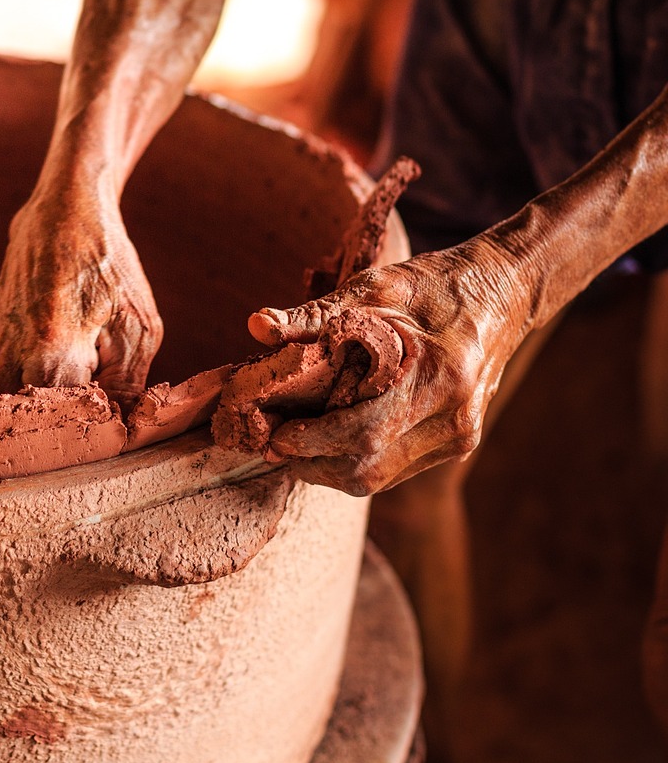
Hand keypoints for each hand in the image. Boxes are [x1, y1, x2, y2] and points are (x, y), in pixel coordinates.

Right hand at [0, 185, 162, 408]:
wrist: (59, 218)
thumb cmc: (105, 267)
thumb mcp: (137, 327)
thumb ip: (129, 389)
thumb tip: (121, 434)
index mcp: (49, 357)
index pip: (78, 428)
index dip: (106, 425)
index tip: (121, 406)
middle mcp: (8, 366)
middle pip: (48, 427)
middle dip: (79, 418)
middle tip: (102, 378)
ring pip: (28, 417)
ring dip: (56, 404)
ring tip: (79, 362)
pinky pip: (11, 400)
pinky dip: (35, 391)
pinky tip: (57, 359)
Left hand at [244, 240, 532, 494]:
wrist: (506, 292)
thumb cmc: (437, 284)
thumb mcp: (376, 286)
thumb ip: (316, 313)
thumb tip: (256, 325)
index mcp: (439, 375)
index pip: (363, 430)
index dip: (311, 441)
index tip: (274, 437)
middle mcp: (454, 417)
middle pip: (368, 468)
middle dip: (312, 464)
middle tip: (273, 446)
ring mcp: (460, 436)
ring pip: (379, 478)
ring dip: (330, 468)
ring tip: (295, 445)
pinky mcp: (458, 443)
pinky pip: (395, 469)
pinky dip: (357, 460)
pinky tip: (331, 440)